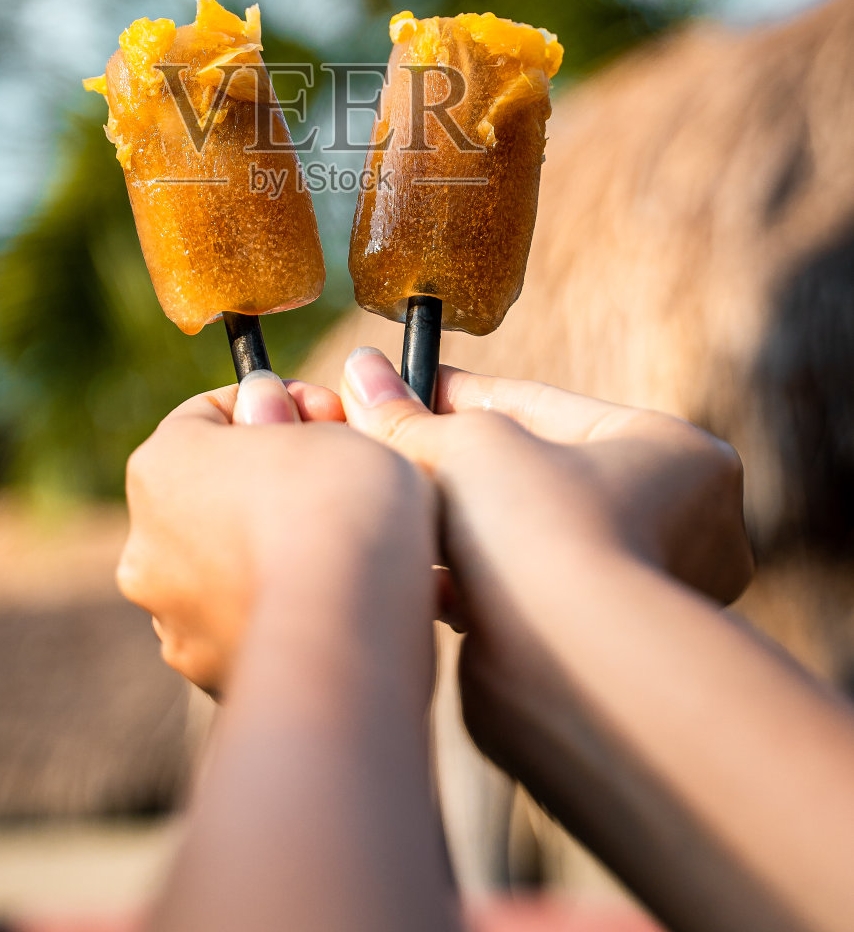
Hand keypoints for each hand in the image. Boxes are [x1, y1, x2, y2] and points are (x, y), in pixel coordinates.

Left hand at [118, 368, 435, 696]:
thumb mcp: (331, 424)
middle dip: (274, 481)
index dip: (280, 405)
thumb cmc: (343, 507)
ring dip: (277, 549)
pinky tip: (336, 602)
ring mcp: (172, 617)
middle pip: (216, 491)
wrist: (346, 632)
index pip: (213, 413)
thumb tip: (265, 407)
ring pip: (228, 563)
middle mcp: (146, 543)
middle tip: (343, 479)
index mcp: (162, 464)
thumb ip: (289, 413)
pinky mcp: (208, 674)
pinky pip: (247, 623)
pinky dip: (283, 609)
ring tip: (348, 549)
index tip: (330, 415)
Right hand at [338, 349, 753, 761]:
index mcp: (677, 452)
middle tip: (388, 447)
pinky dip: (472, 586)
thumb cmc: (541, 530)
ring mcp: (648, 592)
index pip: (545, 405)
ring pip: (524, 539)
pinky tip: (418, 577)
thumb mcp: (467, 446)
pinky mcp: (606, 654)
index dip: (459, 394)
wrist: (568, 674)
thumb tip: (362, 372)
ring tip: (393, 511)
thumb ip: (410, 415)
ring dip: (458, 528)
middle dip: (457, 467)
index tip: (399, 387)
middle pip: (535, 474)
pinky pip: (524, 599)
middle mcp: (685, 523)